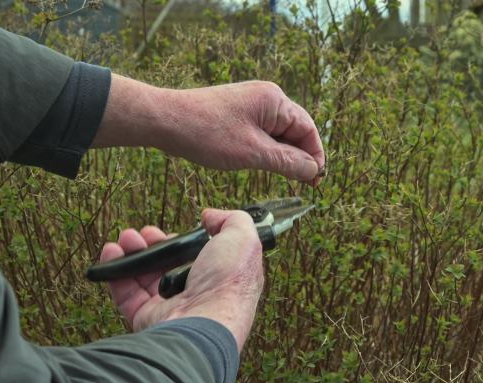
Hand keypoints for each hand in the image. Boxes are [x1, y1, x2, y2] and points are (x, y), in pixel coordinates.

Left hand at [94, 76, 324, 184]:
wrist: (165, 121)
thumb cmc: (206, 134)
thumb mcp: (253, 153)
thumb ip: (287, 162)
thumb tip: (313, 170)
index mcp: (274, 100)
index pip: (308, 129)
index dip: (316, 155)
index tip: (317, 180)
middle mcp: (266, 98)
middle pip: (295, 130)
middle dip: (300, 157)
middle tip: (306, 184)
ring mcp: (250, 105)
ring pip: (278, 134)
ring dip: (283, 155)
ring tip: (285, 178)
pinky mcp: (237, 114)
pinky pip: (262, 133)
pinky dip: (267, 150)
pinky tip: (264, 166)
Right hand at [99, 209, 263, 351]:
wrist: (205, 320)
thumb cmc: (228, 283)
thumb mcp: (243, 239)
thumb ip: (232, 220)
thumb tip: (210, 216)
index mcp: (219, 278)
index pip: (197, 257)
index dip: (183, 242)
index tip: (175, 232)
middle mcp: (195, 294)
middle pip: (167, 264)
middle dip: (153, 243)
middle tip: (145, 233)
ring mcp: (170, 307)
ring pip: (144, 276)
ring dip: (132, 252)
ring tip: (125, 238)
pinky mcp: (146, 317)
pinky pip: (125, 293)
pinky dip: (115, 270)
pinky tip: (111, 252)